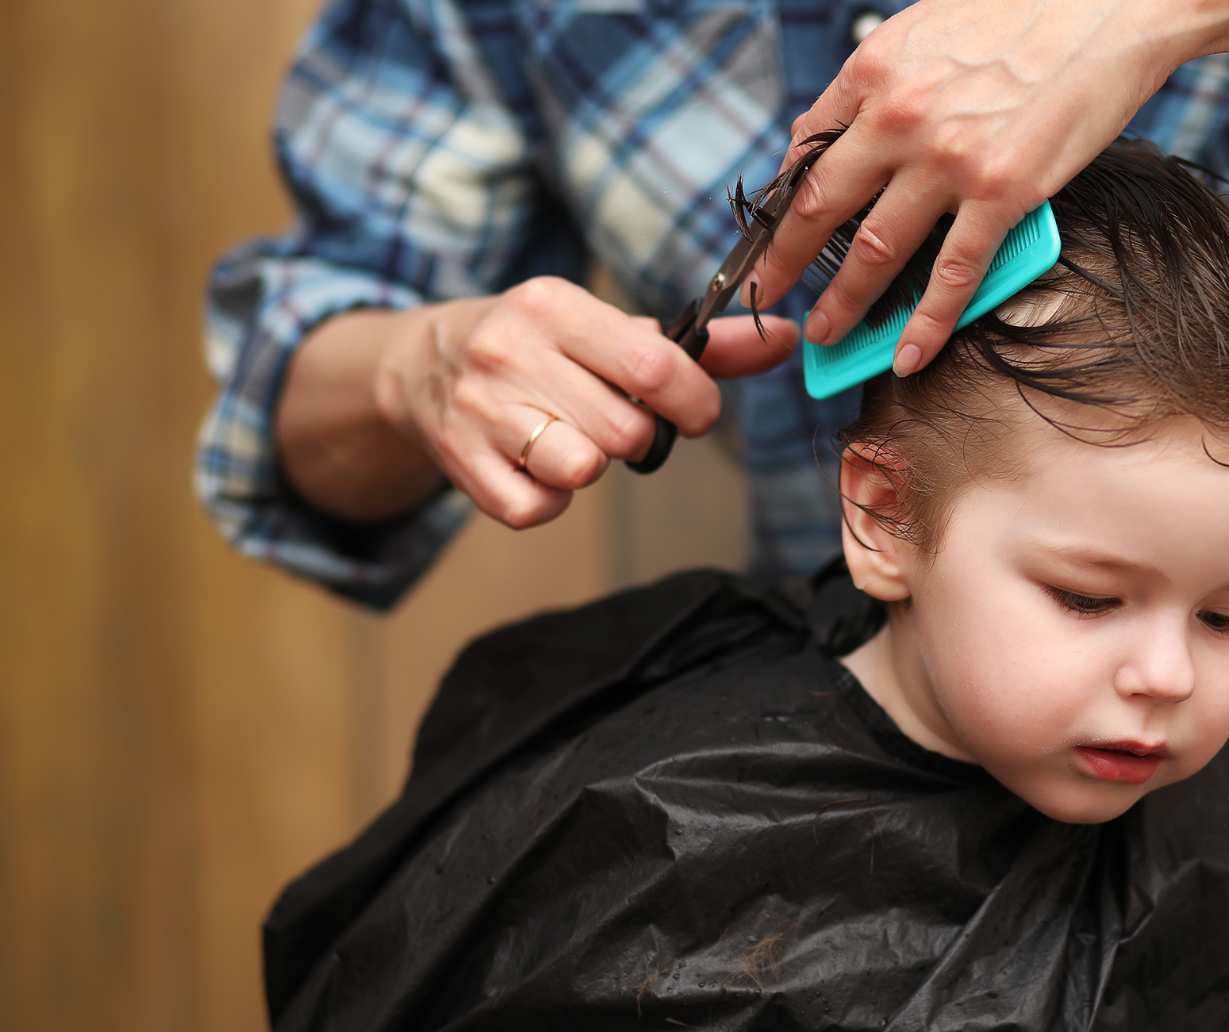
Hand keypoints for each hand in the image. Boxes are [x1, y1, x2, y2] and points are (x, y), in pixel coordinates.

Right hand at [379, 276, 797, 528]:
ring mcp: (478, 408)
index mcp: (554, 305)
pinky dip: (551, 501)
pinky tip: (541, 469)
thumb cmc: (543, 348)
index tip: (694, 414)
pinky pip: (537, 508)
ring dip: (593, 466)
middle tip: (613, 422)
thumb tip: (787, 338)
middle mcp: (509, 350)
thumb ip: (702, 344)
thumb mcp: (609, 328)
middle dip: (636, 437)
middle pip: (625, 430)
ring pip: (582, 469)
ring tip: (574, 440)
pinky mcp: (459, 461)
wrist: (422, 364)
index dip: (694, 404)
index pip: (654, 365)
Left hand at [747, 0, 1200, 375]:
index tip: (771, 233)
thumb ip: (886, 79)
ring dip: (845, 302)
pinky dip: (928, 322)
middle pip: (822, 207)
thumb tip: (850, 128)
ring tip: (828, 334)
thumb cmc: (1026, 8)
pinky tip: (908, 354)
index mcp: (875, 69)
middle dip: (786, 262)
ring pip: (876, 250)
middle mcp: (899, 116)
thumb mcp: (928, 26)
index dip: (783, 199)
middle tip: (769, 296)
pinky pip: (955, 273)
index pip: (807, 148)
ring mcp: (949, 159)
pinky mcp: (1004, 193)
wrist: (1109, 4)